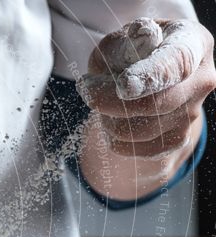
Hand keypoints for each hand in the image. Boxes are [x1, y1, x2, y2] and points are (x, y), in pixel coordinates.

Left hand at [79, 18, 214, 159]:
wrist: (141, 79)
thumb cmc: (130, 51)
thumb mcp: (121, 38)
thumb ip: (125, 41)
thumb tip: (142, 38)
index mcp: (193, 43)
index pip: (177, 62)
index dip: (151, 74)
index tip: (124, 85)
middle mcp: (201, 79)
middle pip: (156, 104)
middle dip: (111, 102)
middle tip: (86, 88)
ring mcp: (192, 113)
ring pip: (140, 131)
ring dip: (109, 120)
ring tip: (102, 102)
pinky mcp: (177, 139)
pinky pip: (136, 149)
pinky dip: (114, 138)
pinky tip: (111, 120)